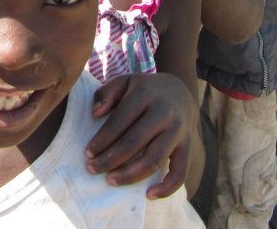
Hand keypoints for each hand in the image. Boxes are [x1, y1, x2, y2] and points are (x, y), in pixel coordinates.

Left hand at [86, 72, 196, 198]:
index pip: (120, 121)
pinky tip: (149, 195)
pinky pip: (181, 172)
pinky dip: (167, 187)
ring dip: (130, 174)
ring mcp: (178, 130)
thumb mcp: (125, 82)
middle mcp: (164, 112)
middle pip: (134, 142)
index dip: (102, 139)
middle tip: (92, 169)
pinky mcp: (188, 146)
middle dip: (110, 159)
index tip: (88, 153)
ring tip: (111, 180)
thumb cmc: (144, 91)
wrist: (180, 92)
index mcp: (145, 94)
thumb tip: (95, 113)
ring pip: (154, 159)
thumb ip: (107, 93)